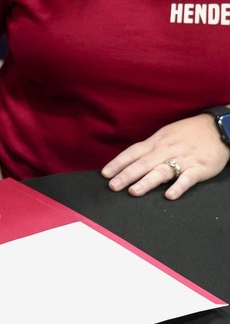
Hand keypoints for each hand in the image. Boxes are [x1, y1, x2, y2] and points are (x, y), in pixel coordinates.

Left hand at [101, 114, 229, 199]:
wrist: (218, 128)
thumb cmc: (188, 133)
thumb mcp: (166, 135)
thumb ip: (149, 148)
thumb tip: (130, 161)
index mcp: (157, 141)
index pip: (134, 152)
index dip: (119, 163)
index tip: (105, 174)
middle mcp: (167, 150)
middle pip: (144, 163)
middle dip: (127, 175)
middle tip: (112, 186)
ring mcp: (183, 159)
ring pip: (162, 171)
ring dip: (147, 181)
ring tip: (133, 192)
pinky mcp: (199, 168)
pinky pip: (187, 178)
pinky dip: (178, 186)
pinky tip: (169, 195)